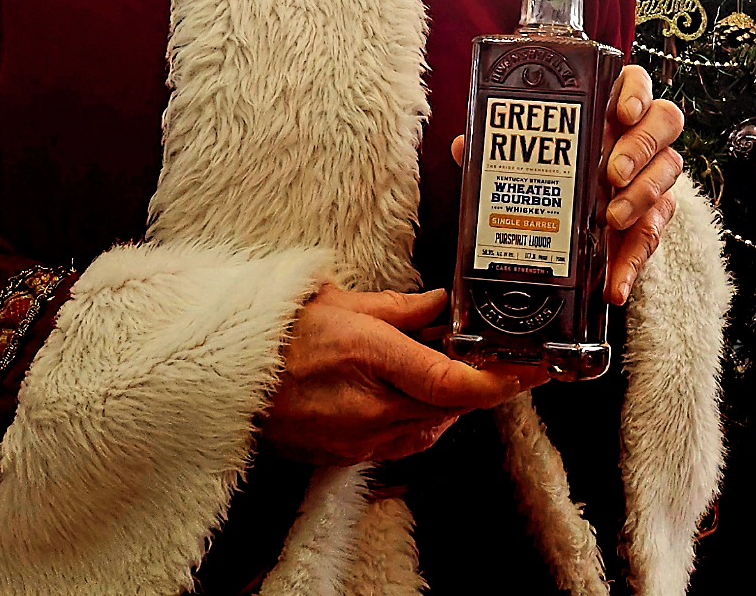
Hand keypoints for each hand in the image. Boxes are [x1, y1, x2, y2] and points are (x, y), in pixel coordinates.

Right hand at [264, 286, 545, 464]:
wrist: (222, 372)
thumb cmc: (277, 329)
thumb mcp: (342, 300)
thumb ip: (399, 307)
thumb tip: (438, 305)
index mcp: (370, 356)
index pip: (452, 382)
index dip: (500, 381)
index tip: (533, 369)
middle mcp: (368, 405)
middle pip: (450, 407)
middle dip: (479, 384)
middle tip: (495, 355)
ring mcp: (356, 437)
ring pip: (431, 427)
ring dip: (450, 402)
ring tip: (449, 367)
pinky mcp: (344, 455)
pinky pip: (404, 444)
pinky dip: (423, 420)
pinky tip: (418, 394)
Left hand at [449, 64, 683, 308]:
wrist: (574, 218)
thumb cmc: (553, 168)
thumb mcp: (527, 157)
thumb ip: (502, 148)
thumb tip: (463, 146)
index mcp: (609, 106)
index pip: (637, 83)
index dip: (636, 93)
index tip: (621, 113)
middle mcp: (639, 134)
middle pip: (664, 122)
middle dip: (641, 146)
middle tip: (612, 172)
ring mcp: (652, 174)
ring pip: (669, 170)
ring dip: (643, 195)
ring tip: (612, 218)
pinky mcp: (653, 218)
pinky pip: (655, 234)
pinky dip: (634, 262)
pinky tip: (615, 284)